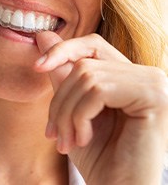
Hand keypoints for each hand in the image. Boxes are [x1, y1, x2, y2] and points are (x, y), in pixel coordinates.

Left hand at [34, 31, 167, 184]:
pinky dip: (80, 117)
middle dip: (60, 101)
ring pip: (87, 77)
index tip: (37, 66)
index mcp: (127, 76)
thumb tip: (44, 35)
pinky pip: (97, 90)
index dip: (63, 50)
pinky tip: (84, 139)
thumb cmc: (98, 155)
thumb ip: (61, 73)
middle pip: (83, 65)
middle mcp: (144, 75)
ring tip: (67, 141)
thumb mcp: (72, 110)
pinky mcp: (154, 97)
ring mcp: (152, 83)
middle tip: (53, 133)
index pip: (92, 45)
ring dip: (67, 113)